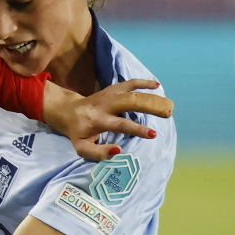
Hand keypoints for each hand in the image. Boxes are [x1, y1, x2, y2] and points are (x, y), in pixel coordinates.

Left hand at [43, 79, 173, 161]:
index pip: (120, 124)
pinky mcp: (112, 88)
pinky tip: (157, 85)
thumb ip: (98, 152)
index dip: (136, 129)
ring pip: (131, 90)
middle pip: (129, 101)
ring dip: (150, 94)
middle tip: (167, 113)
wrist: (67, 111)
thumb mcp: (82, 148)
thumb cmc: (78, 133)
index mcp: (98, 120)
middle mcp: (104, 105)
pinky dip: (143, 82)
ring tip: (167, 101)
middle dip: (149, 106)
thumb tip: (119, 150)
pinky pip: (129, 83)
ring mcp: (108, 94)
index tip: (153, 134)